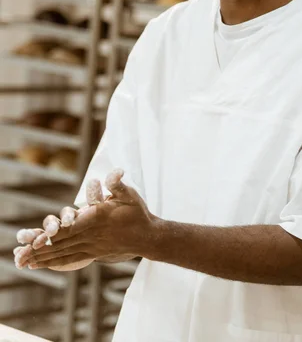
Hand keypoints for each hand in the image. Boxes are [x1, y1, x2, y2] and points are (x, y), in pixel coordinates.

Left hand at [19, 170, 154, 270]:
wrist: (148, 237)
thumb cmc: (138, 213)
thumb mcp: (130, 194)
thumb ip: (118, 184)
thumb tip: (116, 171)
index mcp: (97, 218)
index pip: (69, 228)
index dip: (51, 234)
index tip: (34, 239)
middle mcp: (91, 235)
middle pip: (61, 243)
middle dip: (39, 250)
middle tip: (19, 255)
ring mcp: (92, 246)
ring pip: (63, 252)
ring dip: (42, 257)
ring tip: (23, 262)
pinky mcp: (93, 253)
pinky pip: (71, 259)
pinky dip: (54, 262)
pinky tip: (42, 265)